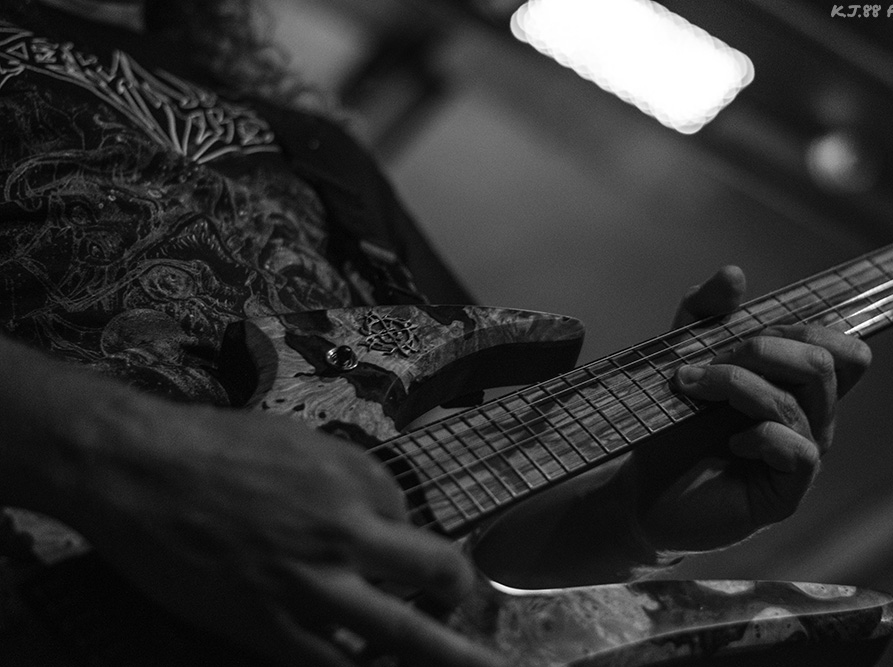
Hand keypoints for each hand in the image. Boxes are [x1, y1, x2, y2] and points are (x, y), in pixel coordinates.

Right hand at [67, 402, 503, 666]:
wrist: (139, 469)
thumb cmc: (214, 445)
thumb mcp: (298, 440)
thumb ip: (344, 477)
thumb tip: (374, 514)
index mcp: (354, 478)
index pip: (409, 518)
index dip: (402, 537)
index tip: (391, 549)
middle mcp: (345, 531)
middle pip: (435, 572)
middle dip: (462, 596)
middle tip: (468, 609)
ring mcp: (310, 584)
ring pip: (398, 634)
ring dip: (444, 657)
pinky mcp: (265, 624)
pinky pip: (328, 665)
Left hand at [622, 266, 870, 551]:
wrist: (639, 489)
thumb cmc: (669, 426)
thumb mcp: (680, 355)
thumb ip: (703, 313)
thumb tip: (735, 274)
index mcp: (795, 387)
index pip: (843, 347)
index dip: (804, 326)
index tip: (742, 330)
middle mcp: (809, 419)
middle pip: (831, 362)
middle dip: (763, 348)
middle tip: (707, 362)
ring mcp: (800, 456)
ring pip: (803, 400)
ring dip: (738, 383)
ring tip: (691, 388)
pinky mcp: (785, 493)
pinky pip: (797, 449)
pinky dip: (758, 433)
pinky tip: (728, 442)